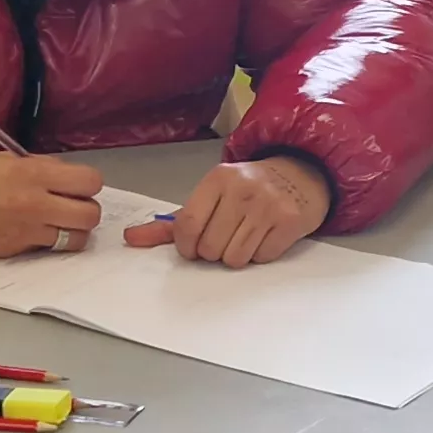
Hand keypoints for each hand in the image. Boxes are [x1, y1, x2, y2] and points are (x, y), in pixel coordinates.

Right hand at [0, 151, 106, 257]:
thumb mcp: (3, 159)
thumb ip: (37, 166)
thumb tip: (62, 176)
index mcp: (32, 173)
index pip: (89, 181)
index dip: (87, 185)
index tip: (76, 186)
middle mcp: (35, 203)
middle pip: (90, 215)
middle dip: (85, 211)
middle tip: (70, 208)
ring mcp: (26, 230)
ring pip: (75, 239)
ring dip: (72, 232)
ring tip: (57, 224)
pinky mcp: (15, 250)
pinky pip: (47, 248)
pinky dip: (47, 242)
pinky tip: (31, 232)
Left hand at [127, 154, 330, 267]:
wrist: (302, 174)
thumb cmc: (248, 189)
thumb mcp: (211, 196)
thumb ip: (170, 223)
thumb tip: (130, 240)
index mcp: (217, 179)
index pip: (187, 225)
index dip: (187, 246)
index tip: (194, 246)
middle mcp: (242, 189)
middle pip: (210, 247)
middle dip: (214, 252)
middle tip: (225, 238)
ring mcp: (267, 205)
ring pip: (234, 258)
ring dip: (236, 255)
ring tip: (245, 236)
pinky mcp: (289, 222)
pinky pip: (261, 258)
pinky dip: (260, 254)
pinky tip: (265, 236)